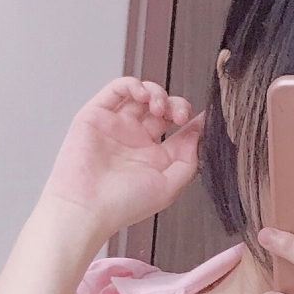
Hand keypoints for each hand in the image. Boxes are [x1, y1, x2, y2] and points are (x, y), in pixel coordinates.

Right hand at [42, 76, 204, 236]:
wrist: (87, 209)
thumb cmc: (124, 205)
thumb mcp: (170, 186)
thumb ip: (189, 158)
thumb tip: (202, 130)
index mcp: (154, 157)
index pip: (179, 129)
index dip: (193, 120)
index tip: (205, 119)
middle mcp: (135, 139)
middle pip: (163, 108)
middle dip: (176, 105)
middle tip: (178, 117)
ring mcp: (116, 125)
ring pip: (142, 94)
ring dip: (157, 93)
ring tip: (159, 108)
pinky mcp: (96, 115)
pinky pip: (117, 89)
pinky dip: (133, 85)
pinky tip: (143, 96)